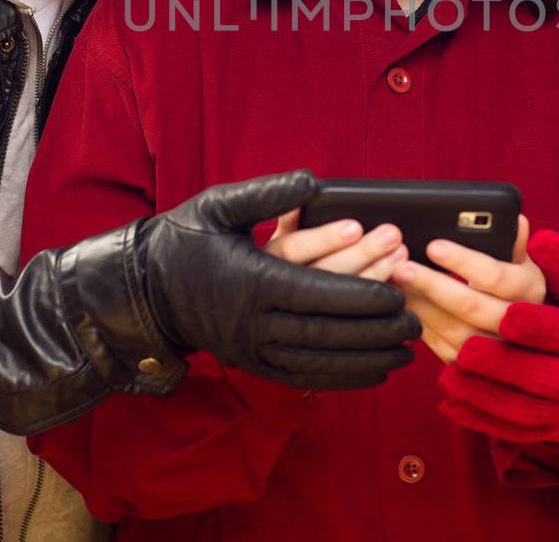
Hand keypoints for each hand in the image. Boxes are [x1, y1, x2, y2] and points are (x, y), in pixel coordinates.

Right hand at [135, 169, 419, 388]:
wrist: (144, 292)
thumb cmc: (184, 240)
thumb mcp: (218, 206)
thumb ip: (268, 193)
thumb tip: (314, 181)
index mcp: (252, 279)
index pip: (318, 291)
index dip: (362, 296)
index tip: (398, 295)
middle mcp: (253, 321)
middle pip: (326, 330)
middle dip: (375, 330)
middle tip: (415, 323)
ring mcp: (252, 348)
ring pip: (319, 360)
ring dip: (366, 358)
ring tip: (405, 352)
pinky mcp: (252, 364)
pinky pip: (303, 377)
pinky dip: (342, 378)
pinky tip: (373, 373)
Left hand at [389, 216, 544, 362]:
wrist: (522, 335)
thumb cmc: (514, 287)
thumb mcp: (521, 262)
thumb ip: (513, 243)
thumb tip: (514, 220)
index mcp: (529, 290)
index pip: (495, 276)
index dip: (464, 261)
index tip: (434, 246)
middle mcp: (515, 324)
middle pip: (470, 306)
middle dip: (433, 285)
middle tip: (402, 267)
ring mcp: (493, 350)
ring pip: (452, 329)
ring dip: (420, 304)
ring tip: (396, 282)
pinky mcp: (469, 365)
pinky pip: (440, 344)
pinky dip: (418, 322)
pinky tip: (402, 303)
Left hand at [437, 230, 558, 441]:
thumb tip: (538, 237)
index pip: (540, 319)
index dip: (499, 295)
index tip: (454, 264)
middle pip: (511, 358)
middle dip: (463, 325)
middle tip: (417, 292)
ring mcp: (557, 411)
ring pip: (500, 395)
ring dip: (456, 366)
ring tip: (419, 332)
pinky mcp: (542, 431)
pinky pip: (500, 424)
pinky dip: (470, 409)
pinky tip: (444, 387)